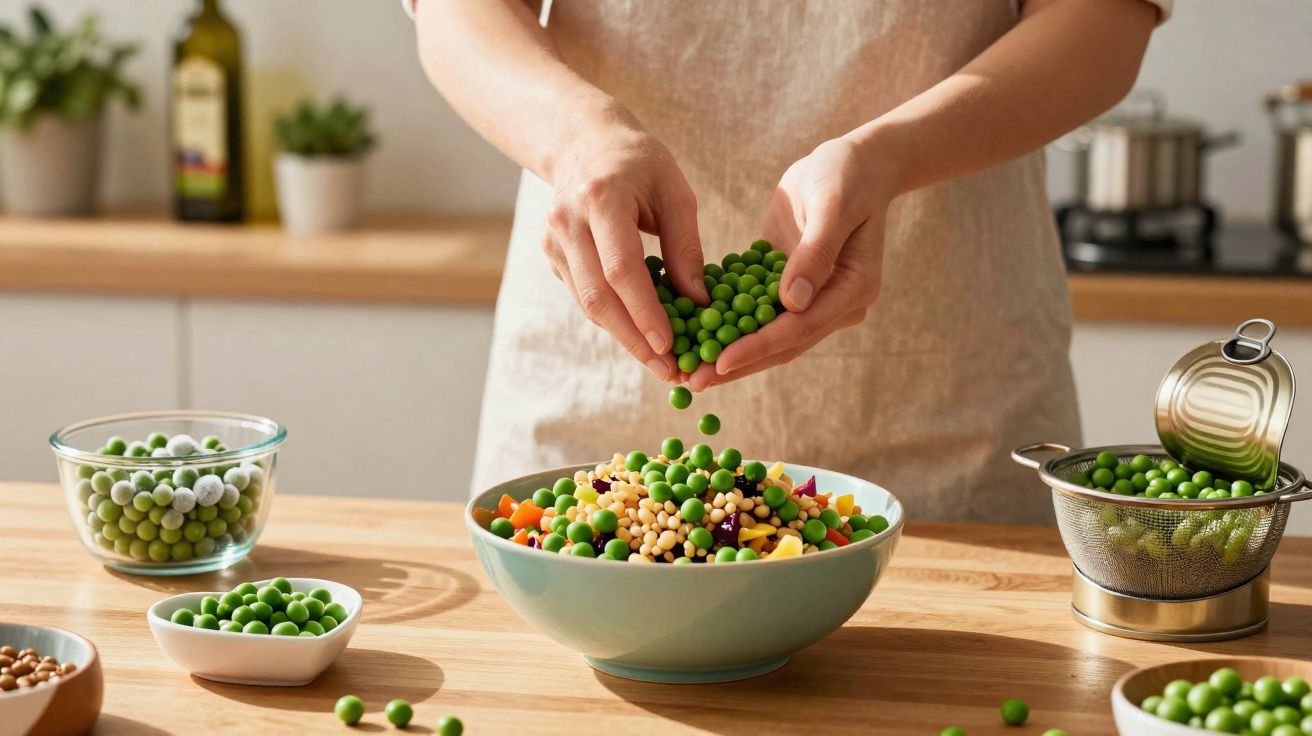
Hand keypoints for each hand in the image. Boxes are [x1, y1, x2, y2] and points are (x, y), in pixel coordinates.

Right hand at [543, 116, 706, 379]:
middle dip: (633, 339)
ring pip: (587, 304)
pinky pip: (584, 297)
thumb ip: (685, 246)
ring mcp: (554, 240)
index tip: (668, 344)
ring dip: (624, 337)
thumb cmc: (640, 163)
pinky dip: (613, 319)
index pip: (621, 268)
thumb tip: (698, 303)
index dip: (644, 311)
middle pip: (598, 296)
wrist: (585, 142)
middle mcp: (568, 221)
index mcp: (601, 198)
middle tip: (666, 369)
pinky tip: (640, 334)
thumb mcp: (675, 192)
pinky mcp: (552, 254)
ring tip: (660, 361)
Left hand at [688, 136, 896, 390]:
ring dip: (726, 351)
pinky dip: (726, 322)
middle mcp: (834, 304)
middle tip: (692, 380)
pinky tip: (691, 333)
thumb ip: (815, 252)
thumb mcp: (833, 204)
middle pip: (780, 344)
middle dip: (735, 363)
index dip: (758, 346)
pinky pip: (755, 311)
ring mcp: (812, 299)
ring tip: (687, 369)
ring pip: (766, 335)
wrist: (855, 162)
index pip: (800, 328)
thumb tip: (792, 302)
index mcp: (852, 290)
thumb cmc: (847, 175)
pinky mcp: (789, 287)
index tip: (720, 361)